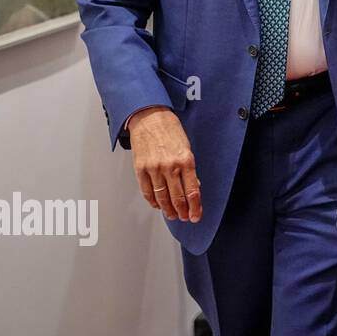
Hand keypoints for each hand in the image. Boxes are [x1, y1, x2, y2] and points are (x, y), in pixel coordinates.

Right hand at [128, 107, 200, 222]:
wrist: (149, 117)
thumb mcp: (187, 147)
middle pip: (177, 197)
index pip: (193, 190)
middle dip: (182, 211)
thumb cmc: (170, 129)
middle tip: (185, 218)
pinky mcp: (140, 168)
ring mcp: (154, 168)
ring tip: (173, 215)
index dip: (195, 207)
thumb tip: (194, 187)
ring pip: (161, 196)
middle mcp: (170, 166)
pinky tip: (157, 205)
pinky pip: (146, 190)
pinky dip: (152, 200)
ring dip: (168, 209)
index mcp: (186, 160)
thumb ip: (190, 169)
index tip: (196, 216)